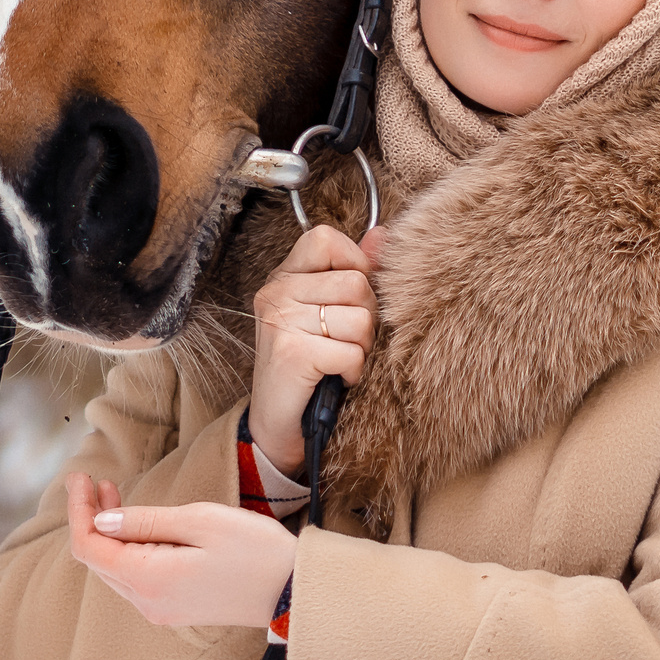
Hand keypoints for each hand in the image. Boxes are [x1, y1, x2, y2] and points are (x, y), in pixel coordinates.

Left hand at [66, 474, 295, 628]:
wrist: (294, 592)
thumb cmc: (255, 550)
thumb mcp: (201, 521)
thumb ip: (147, 521)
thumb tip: (102, 521)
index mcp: (148, 578)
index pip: (89, 546)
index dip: (78, 510)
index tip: (80, 477)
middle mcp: (147, 601)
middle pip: (98, 559)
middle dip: (89, 518)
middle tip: (93, 481)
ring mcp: (160, 609)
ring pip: (115, 569)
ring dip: (108, 532)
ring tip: (111, 494)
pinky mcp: (175, 608)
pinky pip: (135, 578)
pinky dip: (128, 548)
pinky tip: (138, 525)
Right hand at [249, 224, 379, 476]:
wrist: (277, 425)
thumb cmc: (308, 367)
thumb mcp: (328, 313)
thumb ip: (353, 270)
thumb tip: (383, 234)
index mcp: (284, 277)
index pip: (326, 239)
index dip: (354, 264)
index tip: (350, 299)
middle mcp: (276, 292)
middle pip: (357, 283)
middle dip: (366, 317)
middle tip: (347, 341)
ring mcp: (280, 320)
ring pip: (360, 318)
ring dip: (362, 347)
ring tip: (340, 361)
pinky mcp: (291, 352)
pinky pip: (352, 352)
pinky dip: (354, 371)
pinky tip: (338, 378)